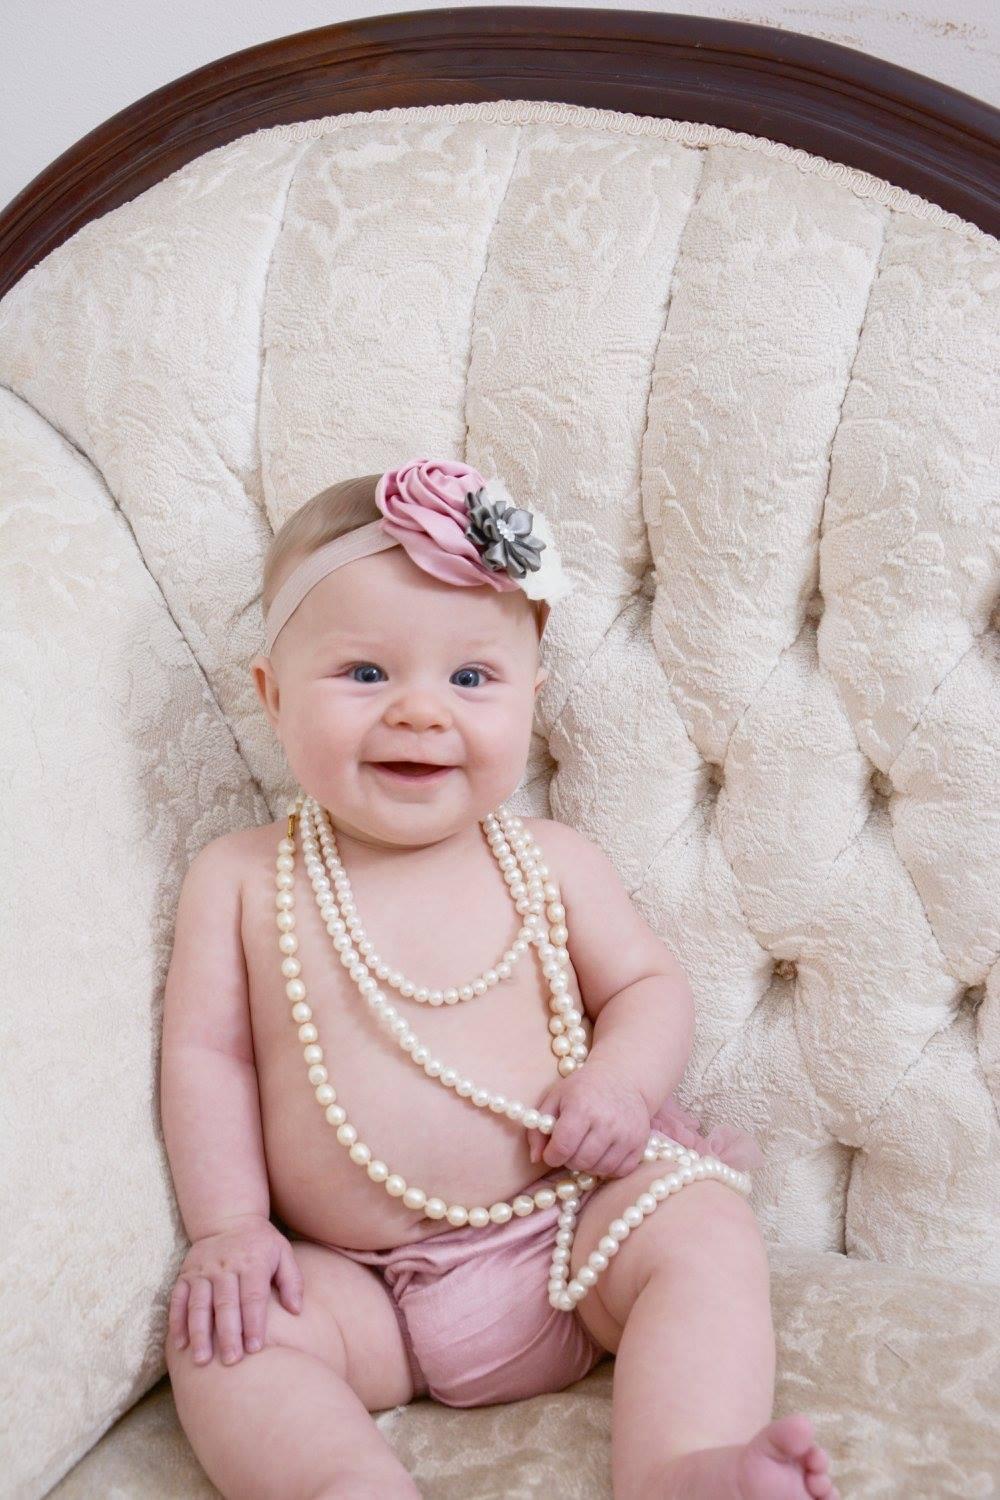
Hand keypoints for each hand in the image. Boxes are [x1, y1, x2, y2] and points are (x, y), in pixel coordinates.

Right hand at [167, 1213, 303, 1367]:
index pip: (253, 1297)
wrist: (229, 1218)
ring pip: (199, 1305)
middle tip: (231, 1361)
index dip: (254, 1323)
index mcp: (252, 1262)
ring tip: (202, 1360)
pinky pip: (178, 1300)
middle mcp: (225, 1266)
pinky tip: (180, 1345)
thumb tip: (296, 1310)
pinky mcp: (185, 1274)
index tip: (255, 1349)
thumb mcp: (283, 1253)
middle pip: (226, 1304)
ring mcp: (202, 1270)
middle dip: (228, 1334)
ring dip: (200, 1333)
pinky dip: (177, 1322)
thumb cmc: (260, 1244)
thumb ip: (292, 1281)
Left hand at [525, 1060, 651, 1178]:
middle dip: (569, 1160)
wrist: (622, 1077)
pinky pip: (620, 1171)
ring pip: (600, 1169)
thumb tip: (535, 1158)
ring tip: (585, 1149)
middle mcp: (606, 1121)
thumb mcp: (555, 1098)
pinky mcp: (640, 1142)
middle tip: (570, 1148)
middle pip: (580, 1161)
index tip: (552, 1152)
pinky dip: (608, 1168)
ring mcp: (626, 1133)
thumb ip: (538, 1129)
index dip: (552, 1156)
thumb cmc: (583, 1088)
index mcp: (581, 1107)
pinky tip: (603, 1153)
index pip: (562, 1147)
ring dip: (588, 1165)